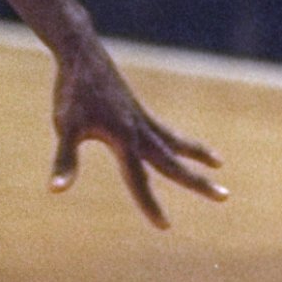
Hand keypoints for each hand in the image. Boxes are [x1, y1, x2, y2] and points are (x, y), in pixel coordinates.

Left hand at [48, 35, 224, 226]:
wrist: (82, 55)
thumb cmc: (72, 93)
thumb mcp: (65, 127)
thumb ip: (64, 160)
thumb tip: (56, 190)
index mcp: (124, 140)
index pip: (139, 180)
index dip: (150, 204)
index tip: (166, 226)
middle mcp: (139, 131)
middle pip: (173, 163)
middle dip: (198, 182)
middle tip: (225, 196)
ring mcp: (141, 119)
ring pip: (176, 142)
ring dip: (198, 154)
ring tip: (220, 163)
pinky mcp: (138, 109)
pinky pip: (165, 130)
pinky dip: (179, 140)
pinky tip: (182, 145)